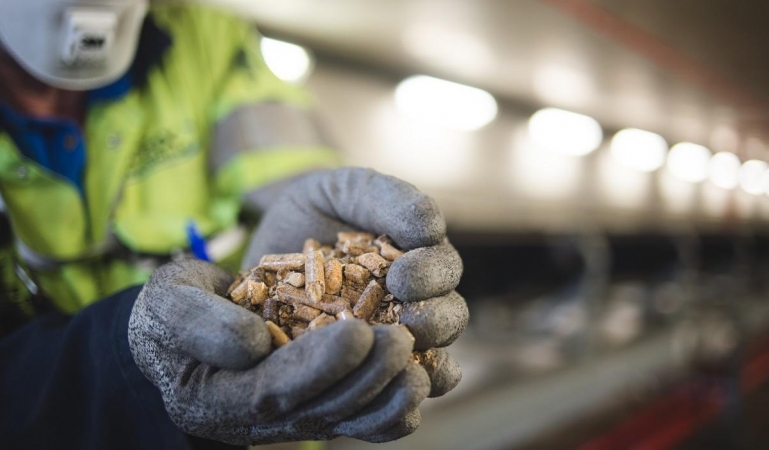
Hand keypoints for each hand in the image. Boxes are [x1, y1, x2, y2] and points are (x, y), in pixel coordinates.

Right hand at [128, 258, 429, 443]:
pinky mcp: (320, 403)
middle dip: (366, 378)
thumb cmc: (174, 310)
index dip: (317, 366)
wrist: (189, 325)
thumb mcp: (168, 300)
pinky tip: (429, 379)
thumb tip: (254, 342)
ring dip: (390, 399)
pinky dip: (396, 407)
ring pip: (349, 421)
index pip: (272, 390)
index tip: (358, 334)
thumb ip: (200, 320)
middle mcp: (259, 418)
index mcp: (213, 397)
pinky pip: (363, 419)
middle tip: (403, 341)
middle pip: (320, 409)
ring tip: (423, 369)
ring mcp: (294, 414)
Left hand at [245, 167, 468, 396]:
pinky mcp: (356, 369)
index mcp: (421, 260)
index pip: (444, 272)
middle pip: (447, 321)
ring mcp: (387, 339)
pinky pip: (389, 394)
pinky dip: (394, 403)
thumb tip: (433, 229)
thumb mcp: (350, 189)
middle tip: (409, 323)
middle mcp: (414, 303)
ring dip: (422, 368)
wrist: (269, 232)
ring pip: (427, 362)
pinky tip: (382, 402)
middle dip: (434, 323)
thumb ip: (391, 199)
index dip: (432, 277)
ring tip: (401, 368)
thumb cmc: (320, 206)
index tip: (402, 277)